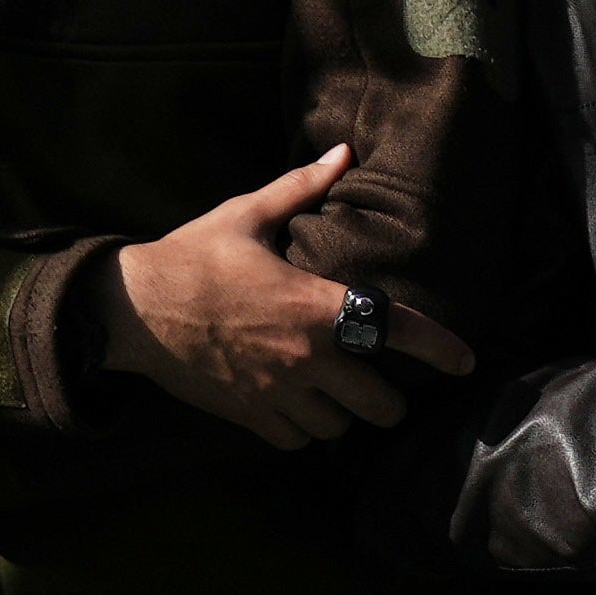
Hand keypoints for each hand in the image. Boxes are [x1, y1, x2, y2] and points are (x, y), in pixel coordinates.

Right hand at [109, 144, 478, 445]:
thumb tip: (342, 154)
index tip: (464, 362)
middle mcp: (305, 356)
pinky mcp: (249, 415)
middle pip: (380, 403)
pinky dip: (306, 430)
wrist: (131, 308)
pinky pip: (299, 440)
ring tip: (335, 393)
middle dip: (387, 396)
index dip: (440, 349)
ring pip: (340, 427)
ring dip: (344, 414)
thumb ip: (301, 189)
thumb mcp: (248, 215)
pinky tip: (298, 408)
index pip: (396, 330)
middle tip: (377, 380)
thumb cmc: (192, 257)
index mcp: (314, 304)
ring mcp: (277, 391)